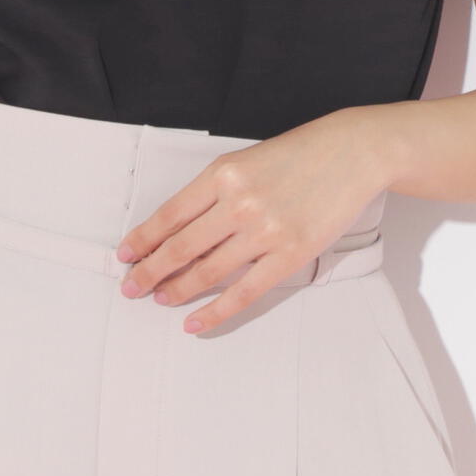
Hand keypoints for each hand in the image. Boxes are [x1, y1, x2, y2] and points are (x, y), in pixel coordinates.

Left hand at [114, 108, 386, 333]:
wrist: (351, 154)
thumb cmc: (298, 154)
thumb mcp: (245, 161)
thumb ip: (214, 192)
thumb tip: (180, 229)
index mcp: (222, 174)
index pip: (170, 214)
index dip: (143, 239)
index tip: (125, 255)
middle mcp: (238, 203)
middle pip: (182, 246)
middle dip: (150, 270)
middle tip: (130, 287)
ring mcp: (264, 231)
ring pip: (208, 272)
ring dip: (177, 290)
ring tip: (158, 300)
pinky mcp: (290, 255)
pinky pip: (244, 293)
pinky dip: (215, 312)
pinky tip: (195, 322)